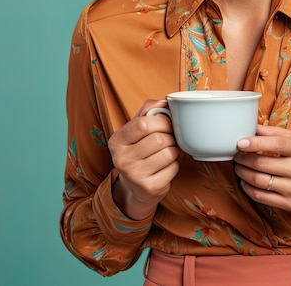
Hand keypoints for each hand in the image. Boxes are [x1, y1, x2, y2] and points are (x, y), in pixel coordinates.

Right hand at [108, 99, 179, 219]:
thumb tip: (166, 102)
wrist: (135, 187)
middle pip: (158, 139)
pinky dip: (174, 164)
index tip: (166, 122)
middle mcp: (121, 160)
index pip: (143, 124)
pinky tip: (165, 166)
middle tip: (168, 138)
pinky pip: (173, 168)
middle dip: (170, 136)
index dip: (161, 120)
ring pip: (169, 153)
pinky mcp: (150, 188)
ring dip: (174, 150)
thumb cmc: (139, 149)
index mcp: (116, 141)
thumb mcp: (137, 128)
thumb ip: (149, 110)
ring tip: (166, 151)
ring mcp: (135, 176)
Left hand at [233, 124, 290, 213]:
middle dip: (243, 159)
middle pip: (263, 164)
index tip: (239, 142)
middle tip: (236, 154)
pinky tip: (245, 181)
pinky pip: (263, 198)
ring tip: (238, 167)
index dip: (255, 143)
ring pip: (260, 182)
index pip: (275, 144)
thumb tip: (250, 126)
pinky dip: (249, 189)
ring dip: (243, 173)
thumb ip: (274, 132)